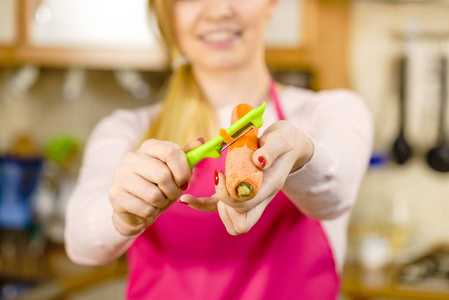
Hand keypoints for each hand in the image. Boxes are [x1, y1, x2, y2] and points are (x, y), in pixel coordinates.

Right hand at [109, 138, 203, 235]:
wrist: (135, 207)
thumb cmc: (158, 186)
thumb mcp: (174, 171)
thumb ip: (187, 157)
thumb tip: (200, 142)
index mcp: (149, 146)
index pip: (171, 152)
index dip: (183, 170)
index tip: (184, 181)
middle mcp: (132, 157)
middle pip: (163, 175)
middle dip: (173, 190)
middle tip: (172, 194)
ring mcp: (121, 175)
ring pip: (154, 195)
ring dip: (162, 202)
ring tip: (158, 200)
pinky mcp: (115, 194)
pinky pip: (145, 208)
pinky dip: (152, 212)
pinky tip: (147, 207)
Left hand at [180, 121, 313, 234]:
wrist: (287, 145)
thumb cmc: (284, 140)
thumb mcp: (280, 139)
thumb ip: (270, 150)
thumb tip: (258, 161)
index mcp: (269, 187)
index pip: (246, 205)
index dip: (228, 195)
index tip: (220, 173)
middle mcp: (260, 199)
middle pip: (240, 223)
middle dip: (224, 206)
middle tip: (219, 181)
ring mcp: (250, 200)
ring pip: (232, 223)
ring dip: (218, 207)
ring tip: (217, 182)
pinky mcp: (237, 194)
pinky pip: (219, 208)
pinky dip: (203, 205)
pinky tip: (188, 199)